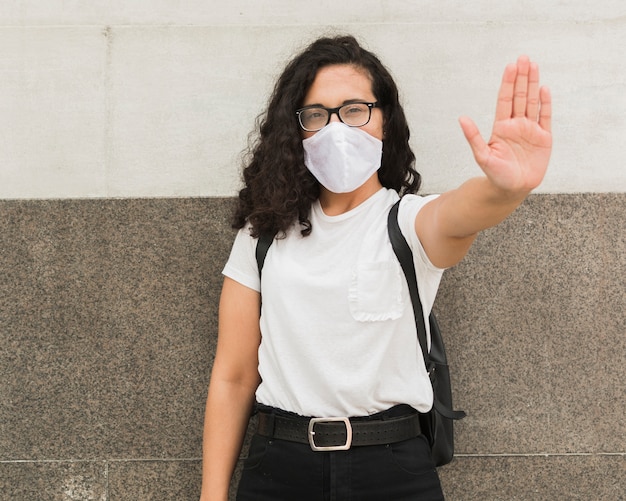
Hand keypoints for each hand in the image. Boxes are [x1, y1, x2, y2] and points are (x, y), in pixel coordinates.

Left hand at [459, 56, 551, 196]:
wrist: (511, 189)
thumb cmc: (495, 174)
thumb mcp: (482, 155)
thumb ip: (473, 137)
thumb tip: (461, 118)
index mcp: (501, 127)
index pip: (505, 100)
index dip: (508, 83)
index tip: (510, 66)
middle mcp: (516, 125)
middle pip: (520, 96)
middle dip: (521, 77)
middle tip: (523, 58)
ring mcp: (530, 130)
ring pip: (533, 102)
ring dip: (533, 84)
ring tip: (533, 65)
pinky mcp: (543, 138)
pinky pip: (545, 117)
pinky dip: (545, 104)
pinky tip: (544, 89)